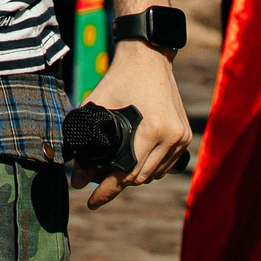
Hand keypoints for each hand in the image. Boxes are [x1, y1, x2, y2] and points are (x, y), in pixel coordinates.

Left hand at [73, 43, 192, 209]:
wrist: (148, 57)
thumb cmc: (120, 79)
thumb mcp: (98, 108)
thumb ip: (86, 144)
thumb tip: (75, 179)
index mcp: (153, 130)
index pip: (126, 174)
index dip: (107, 191)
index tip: (92, 203)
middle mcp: (172, 137)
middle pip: (139, 178)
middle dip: (115, 182)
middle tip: (94, 180)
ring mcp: (182, 138)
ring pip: (153, 174)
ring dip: (132, 175)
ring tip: (111, 168)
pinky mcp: (185, 136)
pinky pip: (165, 164)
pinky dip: (147, 167)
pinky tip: (132, 160)